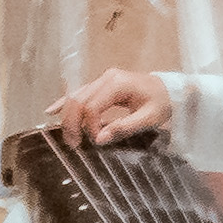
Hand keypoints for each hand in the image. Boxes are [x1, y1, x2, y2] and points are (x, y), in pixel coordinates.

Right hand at [50, 70, 173, 143]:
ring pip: (76, 97)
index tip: (98, 141)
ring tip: (69, 138)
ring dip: (68, 117)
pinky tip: (51, 112)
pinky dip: (65, 103)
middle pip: (78, 101)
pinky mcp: (101, 84)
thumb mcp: (150, 118)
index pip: (92, 107)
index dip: (90, 126)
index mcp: (118, 84)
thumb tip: (99, 139)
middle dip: (72, 124)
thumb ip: (125, 128)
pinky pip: (79, 93)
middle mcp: (106, 78)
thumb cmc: (163, 103)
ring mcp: (102, 79)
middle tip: (74, 145)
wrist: (171, 89)